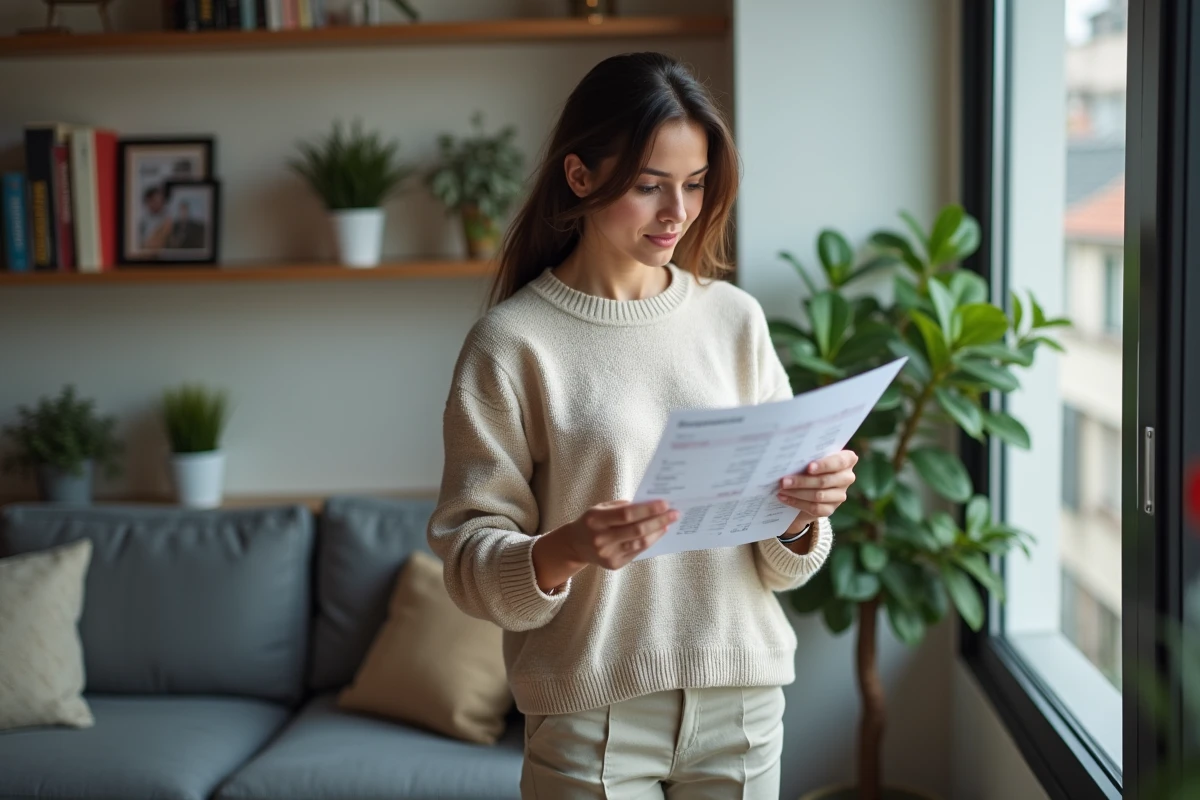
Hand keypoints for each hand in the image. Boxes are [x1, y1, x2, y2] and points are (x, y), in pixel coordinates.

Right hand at [532, 499, 678, 591]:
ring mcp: (608, 554)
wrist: (575, 545)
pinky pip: (636, 552)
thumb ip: (622, 506)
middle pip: (636, 530)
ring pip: (639, 544)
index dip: (647, 509)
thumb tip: (650, 505)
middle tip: (674, 513)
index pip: (627, 514)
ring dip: (657, 533)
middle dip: (658, 521)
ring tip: (668, 523)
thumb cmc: (592, 521)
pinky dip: (649, 542)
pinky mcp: (614, 564)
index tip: (665, 503)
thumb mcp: (601, 508)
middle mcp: (601, 539)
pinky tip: (657, 533)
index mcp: (596, 520)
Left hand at [775, 449, 858, 526]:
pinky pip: (814, 507)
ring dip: (797, 492)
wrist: (808, 487)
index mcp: (847, 460)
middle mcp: (847, 477)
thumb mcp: (811, 458)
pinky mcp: (831, 508)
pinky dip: (797, 502)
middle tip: (783, 481)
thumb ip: (807, 457)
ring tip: (781, 489)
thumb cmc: (809, 465)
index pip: (839, 462)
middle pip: (824, 481)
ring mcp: (840, 495)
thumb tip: (788, 460)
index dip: (824, 465)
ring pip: (818, 495)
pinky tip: (784, 498)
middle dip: (802, 481)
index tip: (809, 468)